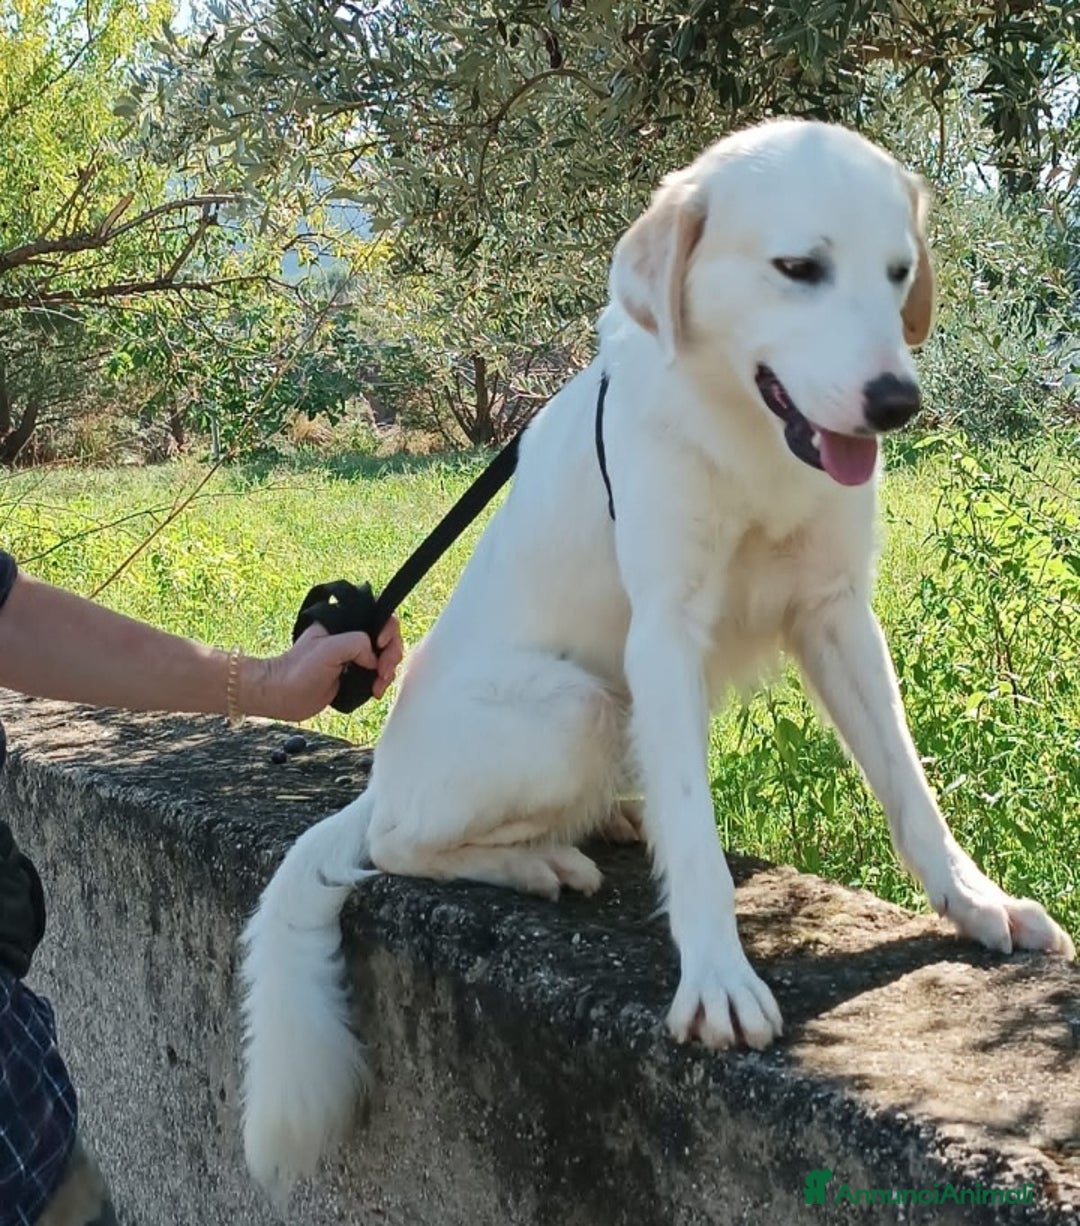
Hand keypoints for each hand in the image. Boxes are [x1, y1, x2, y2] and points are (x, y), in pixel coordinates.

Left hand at [241, 617, 404, 721]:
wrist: (283, 696)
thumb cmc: (298, 670)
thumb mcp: (329, 648)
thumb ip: (358, 643)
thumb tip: (373, 658)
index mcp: (345, 624)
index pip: (379, 618)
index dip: (387, 631)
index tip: (380, 645)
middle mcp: (351, 638)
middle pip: (387, 640)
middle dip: (391, 655)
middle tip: (382, 671)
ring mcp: (354, 658)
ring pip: (385, 659)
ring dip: (387, 672)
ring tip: (377, 685)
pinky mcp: (354, 676)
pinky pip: (377, 676)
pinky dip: (381, 683)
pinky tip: (375, 691)